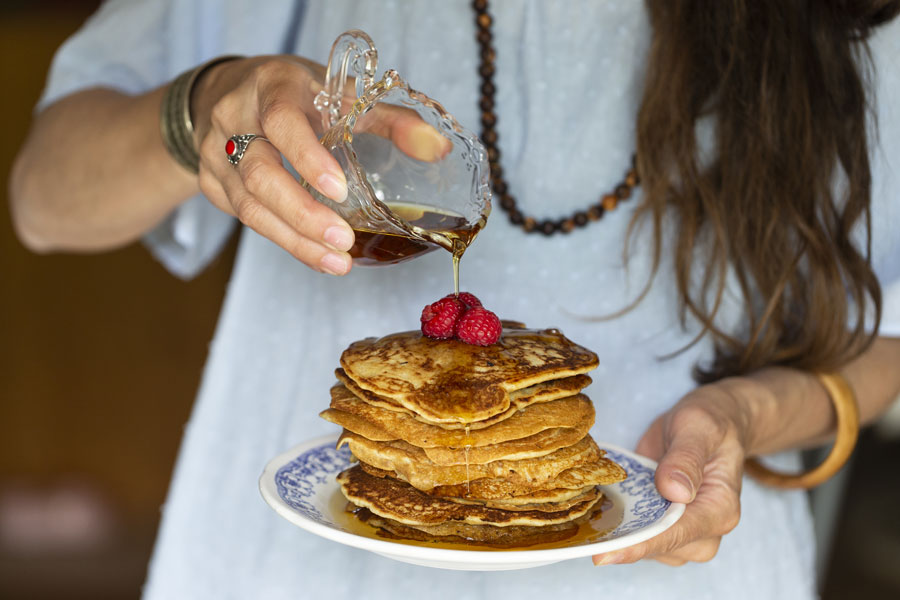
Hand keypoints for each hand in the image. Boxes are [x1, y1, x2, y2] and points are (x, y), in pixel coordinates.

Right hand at [190, 56, 447, 274]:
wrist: (226, 93)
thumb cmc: (295, 94)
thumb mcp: (341, 94)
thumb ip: (391, 120)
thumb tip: (438, 149)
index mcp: (272, 88)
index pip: (281, 122)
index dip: (307, 158)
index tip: (339, 190)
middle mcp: (236, 119)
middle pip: (260, 174)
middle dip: (302, 214)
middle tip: (342, 241)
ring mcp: (216, 154)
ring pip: (249, 206)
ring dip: (294, 239)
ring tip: (336, 262)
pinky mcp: (211, 184)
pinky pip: (246, 219)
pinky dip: (284, 240)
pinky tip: (316, 254)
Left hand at [592, 379, 750, 565]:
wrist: (711, 427)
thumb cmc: (710, 424)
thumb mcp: (699, 427)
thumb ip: (686, 458)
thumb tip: (674, 491)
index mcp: (720, 509)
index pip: (678, 533)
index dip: (641, 544)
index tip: (605, 554)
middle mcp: (705, 529)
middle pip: (659, 547)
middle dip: (622, 541)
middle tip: (583, 534)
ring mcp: (684, 531)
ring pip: (646, 546)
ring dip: (617, 533)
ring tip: (587, 517)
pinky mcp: (663, 523)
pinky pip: (639, 533)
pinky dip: (617, 523)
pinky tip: (595, 510)